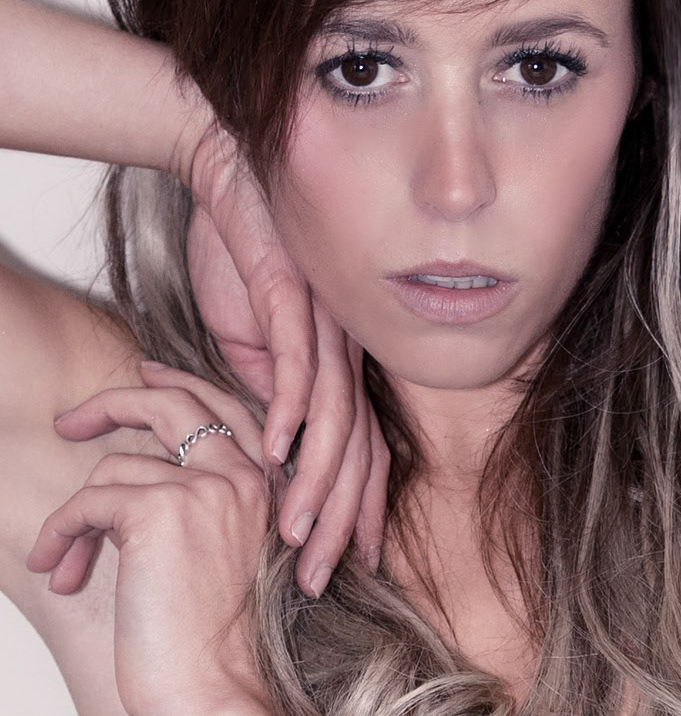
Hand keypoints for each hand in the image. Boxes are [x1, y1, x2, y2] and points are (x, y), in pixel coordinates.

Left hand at [27, 363, 273, 715]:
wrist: (218, 690)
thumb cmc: (216, 638)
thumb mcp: (222, 553)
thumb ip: (202, 501)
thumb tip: (138, 473)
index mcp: (265, 484)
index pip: (224, 407)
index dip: (180, 384)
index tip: (147, 373)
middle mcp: (242, 475)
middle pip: (174, 402)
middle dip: (117, 400)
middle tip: (72, 420)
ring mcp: (205, 488)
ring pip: (116, 466)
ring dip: (76, 517)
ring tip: (65, 559)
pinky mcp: (161, 512)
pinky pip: (89, 500)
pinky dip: (62, 532)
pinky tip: (61, 567)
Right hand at [185, 125, 389, 595]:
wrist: (234, 186)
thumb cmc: (246, 263)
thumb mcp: (252, 346)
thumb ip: (268, 394)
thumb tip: (275, 450)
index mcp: (340, 368)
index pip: (361, 451)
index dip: (358, 509)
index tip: (348, 564)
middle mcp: (346, 354)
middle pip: (356, 448)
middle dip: (339, 517)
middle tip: (319, 578)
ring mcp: (326, 325)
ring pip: (334, 416)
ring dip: (316, 479)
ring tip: (296, 533)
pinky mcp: (297, 295)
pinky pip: (300, 359)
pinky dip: (290, 408)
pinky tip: (278, 451)